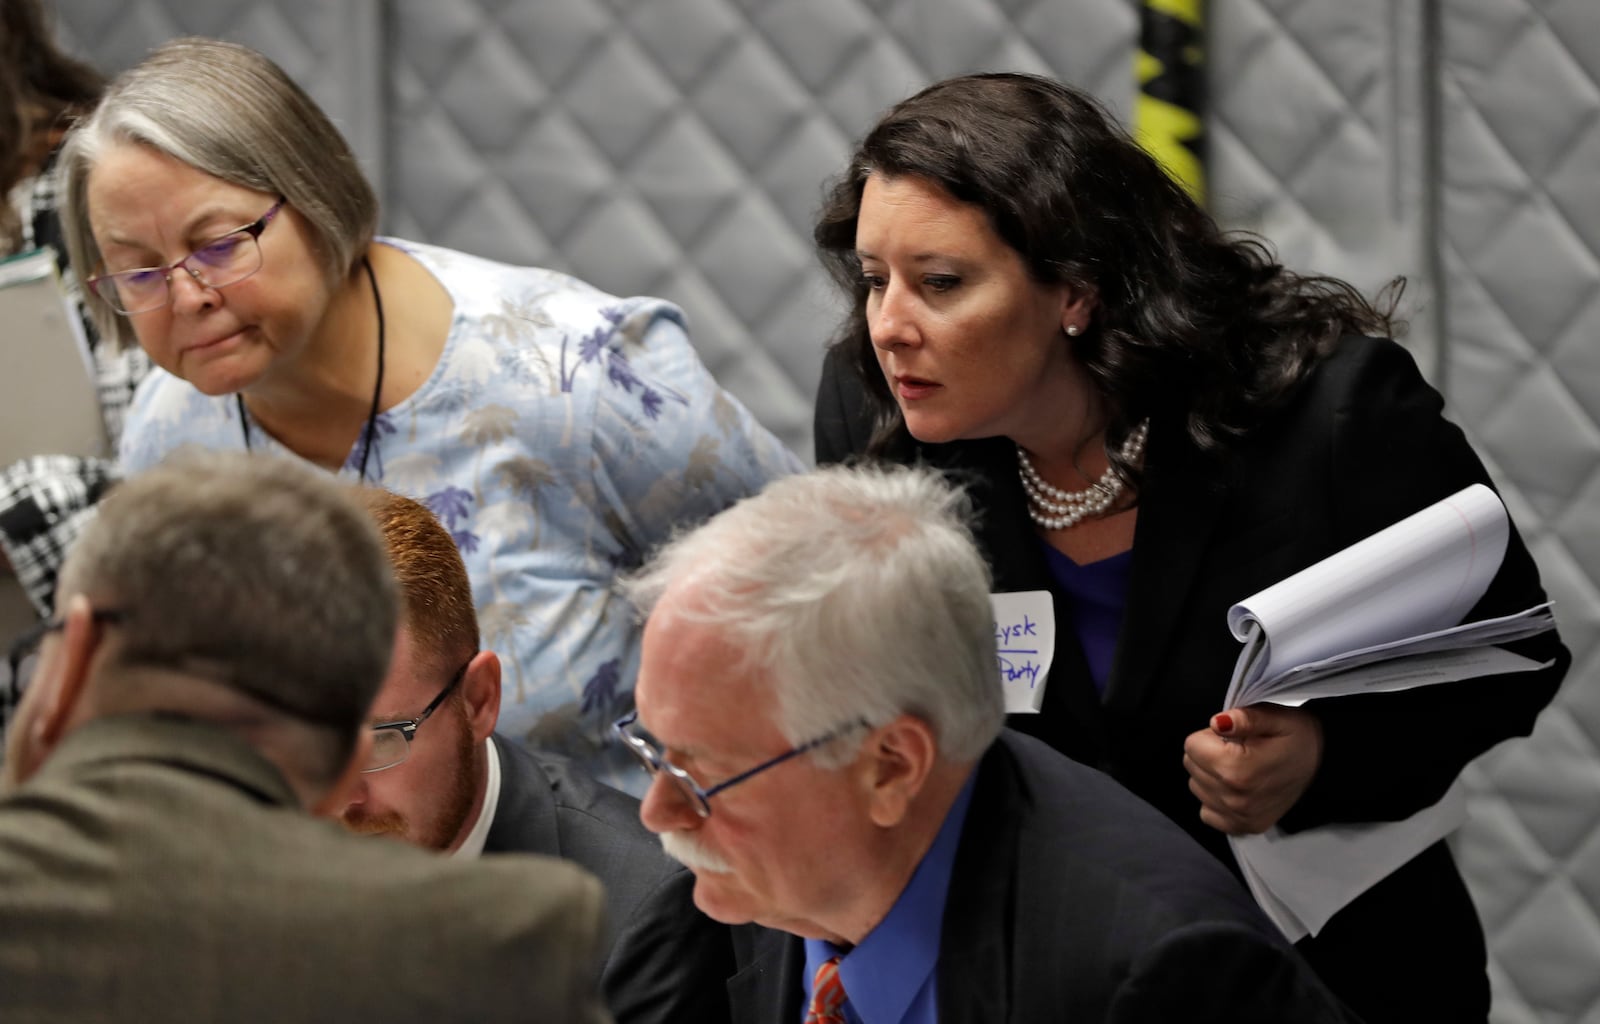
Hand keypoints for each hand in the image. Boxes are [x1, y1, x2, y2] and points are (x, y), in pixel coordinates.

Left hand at [1182, 704, 1323, 834]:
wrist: (1323, 766)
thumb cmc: (1297, 738)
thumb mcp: (1275, 718)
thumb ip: (1243, 718)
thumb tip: (1216, 723)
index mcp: (1237, 770)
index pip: (1191, 745)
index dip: (1210, 736)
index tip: (1233, 737)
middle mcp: (1234, 799)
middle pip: (1191, 766)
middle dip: (1209, 754)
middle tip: (1239, 751)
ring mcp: (1238, 817)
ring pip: (1197, 787)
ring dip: (1211, 775)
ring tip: (1241, 768)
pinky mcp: (1243, 827)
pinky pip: (1207, 812)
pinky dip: (1216, 799)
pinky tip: (1237, 788)